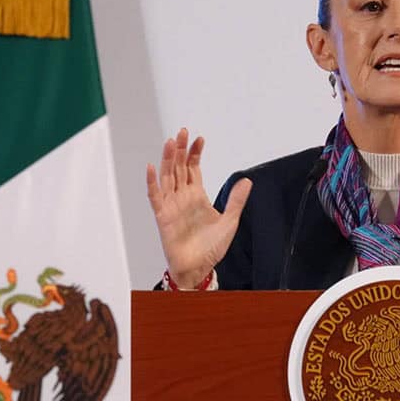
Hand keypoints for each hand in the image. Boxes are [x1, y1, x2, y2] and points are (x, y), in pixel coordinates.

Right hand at [146, 128, 251, 288]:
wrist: (199, 268)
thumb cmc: (211, 248)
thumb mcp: (230, 221)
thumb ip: (236, 200)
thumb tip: (247, 181)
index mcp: (197, 196)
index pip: (194, 168)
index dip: (195, 153)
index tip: (200, 139)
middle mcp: (183, 197)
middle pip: (179, 167)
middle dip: (181, 149)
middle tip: (183, 132)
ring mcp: (171, 205)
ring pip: (167, 177)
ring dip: (168, 160)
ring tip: (171, 143)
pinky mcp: (162, 216)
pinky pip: (155, 196)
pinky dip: (152, 182)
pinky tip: (153, 168)